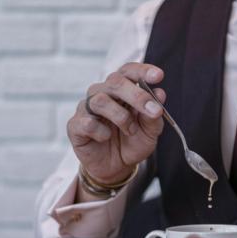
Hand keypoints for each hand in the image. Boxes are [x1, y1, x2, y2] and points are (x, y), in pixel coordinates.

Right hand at [67, 62, 165, 186]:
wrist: (117, 166)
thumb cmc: (132, 142)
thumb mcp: (150, 132)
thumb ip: (154, 115)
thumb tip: (160, 94)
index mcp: (123, 89)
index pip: (129, 71)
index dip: (143, 70)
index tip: (158, 76)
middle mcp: (103, 93)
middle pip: (115, 82)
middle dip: (137, 96)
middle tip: (154, 111)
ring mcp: (87, 108)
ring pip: (100, 100)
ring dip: (121, 117)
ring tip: (130, 130)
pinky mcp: (76, 125)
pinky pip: (87, 122)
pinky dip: (101, 132)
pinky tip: (106, 137)